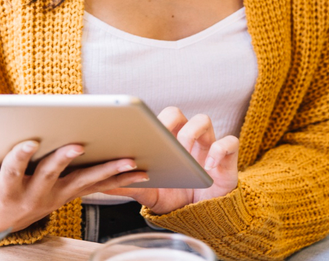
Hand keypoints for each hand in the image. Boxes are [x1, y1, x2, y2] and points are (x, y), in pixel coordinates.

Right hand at [0, 141, 147, 232]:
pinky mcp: (69, 196)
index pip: (11, 170)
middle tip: (80, 144)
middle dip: (65, 159)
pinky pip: (97, 188)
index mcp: (7, 189)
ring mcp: (54, 197)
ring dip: (107, 171)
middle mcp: (34, 195)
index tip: (27, 142)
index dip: (19, 157)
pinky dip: (119, 179)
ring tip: (130, 160)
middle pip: (53, 175)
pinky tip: (142, 171)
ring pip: (83, 182)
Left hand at [105, 107, 238, 214]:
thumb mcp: (150, 194)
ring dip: (192, 133)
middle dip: (168, 122)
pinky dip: (219, 150)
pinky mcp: (227, 157)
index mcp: (166, 142)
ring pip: (203, 120)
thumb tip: (99, 184)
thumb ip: (129, 186)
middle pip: (176, 113)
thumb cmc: (176, 197)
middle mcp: (186, 138)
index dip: (147, 119)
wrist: (202, 214)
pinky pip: (228, 143)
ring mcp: (207, 145)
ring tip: (184, 153)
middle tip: (160, 138)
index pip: (155, 120)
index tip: (137, 128)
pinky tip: (208, 166)